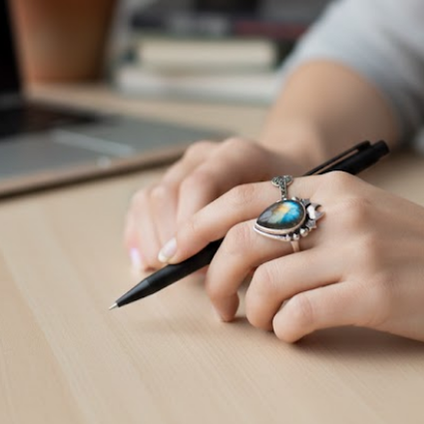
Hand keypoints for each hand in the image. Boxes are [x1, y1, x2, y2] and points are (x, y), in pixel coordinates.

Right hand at [124, 136, 311, 272]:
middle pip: (168, 191)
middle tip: (179, 269)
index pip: (200, 183)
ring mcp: (183, 166)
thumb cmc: (285, 199)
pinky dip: (138, 233)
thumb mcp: (284, 212)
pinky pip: (141, 204)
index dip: (189, 224)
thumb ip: (257, 231)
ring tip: (162, 267)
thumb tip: (224, 264)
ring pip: (149, 197)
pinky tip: (144, 259)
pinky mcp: (168, 181)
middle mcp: (204, 156)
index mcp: (236, 154)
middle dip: (168, 237)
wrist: (283, 171)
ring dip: (151, 238)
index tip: (187, 260)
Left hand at [158, 172, 423, 345]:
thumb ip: (314, 219)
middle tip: (217, 305)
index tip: (179, 249)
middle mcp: (341, 212)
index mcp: (335, 187)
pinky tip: (294, 334)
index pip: (246, 193)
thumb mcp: (368, 213)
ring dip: (250, 310)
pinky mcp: (373, 294)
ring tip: (262, 323)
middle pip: (243, 237)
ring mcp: (358, 252)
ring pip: (265, 280)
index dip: (201, 221)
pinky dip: (283, 330)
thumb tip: (246, 247)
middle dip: (213, 276)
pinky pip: (299, 314)